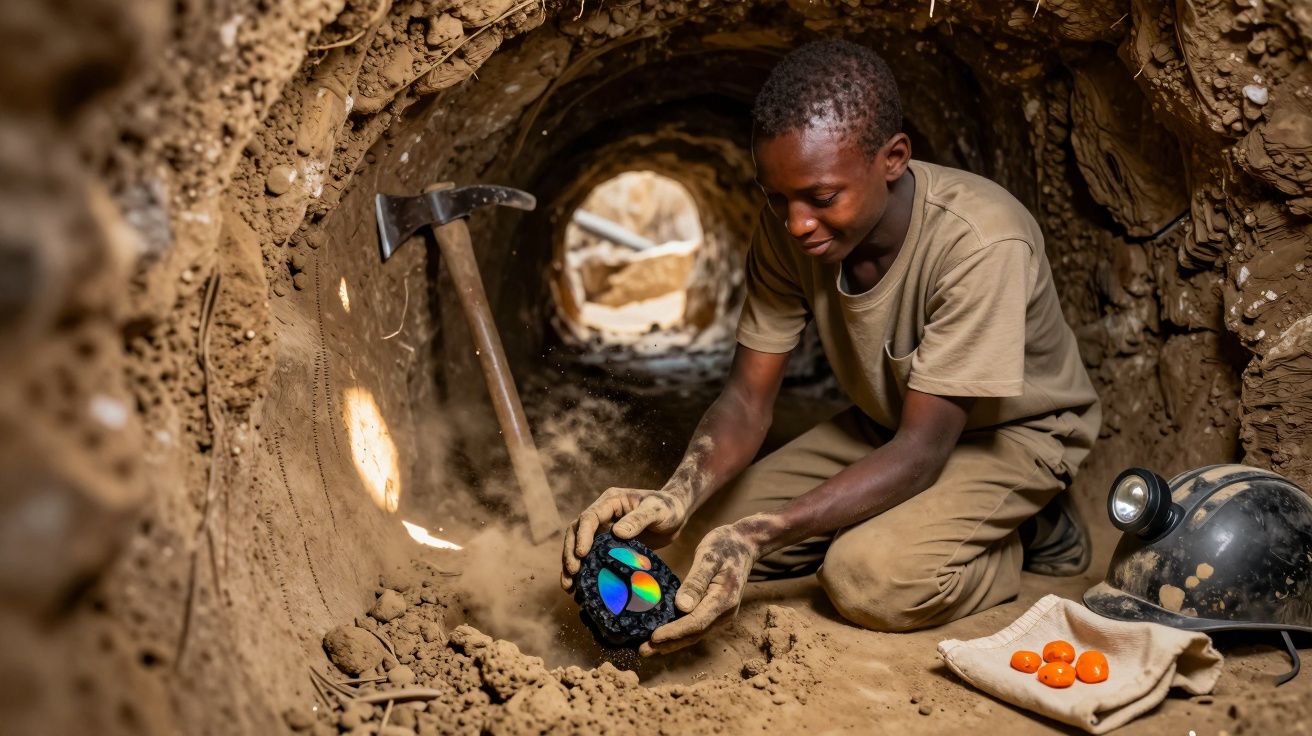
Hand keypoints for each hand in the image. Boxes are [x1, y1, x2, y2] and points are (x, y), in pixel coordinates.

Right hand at [560, 486, 690, 590]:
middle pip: (576, 532)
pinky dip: (586, 572)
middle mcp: (603, 515)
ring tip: (569, 587)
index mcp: (610, 501)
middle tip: (572, 574)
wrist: (677, 514)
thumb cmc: (668, 507)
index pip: (589, 517)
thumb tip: (617, 533)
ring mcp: (604, 530)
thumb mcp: (656, 511)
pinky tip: (582, 588)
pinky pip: (593, 557)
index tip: (581, 554)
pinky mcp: (609, 545)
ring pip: (579, 546)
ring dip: (572, 564)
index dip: (582, 536)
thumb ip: (639, 519)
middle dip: (570, 553)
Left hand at [639, 520, 763, 655]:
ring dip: (672, 643)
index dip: (674, 632)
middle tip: (643, 651)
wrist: (745, 544)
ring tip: (648, 649)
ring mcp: (723, 615)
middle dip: (669, 644)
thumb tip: (681, 607)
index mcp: (724, 599)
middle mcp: (725, 612)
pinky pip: (697, 627)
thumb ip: (696, 582)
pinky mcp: (717, 612)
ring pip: (695, 634)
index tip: (653, 638)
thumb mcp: (709, 557)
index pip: (695, 623)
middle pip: (694, 634)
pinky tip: (664, 636)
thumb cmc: (726, 545)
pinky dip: (680, 634)